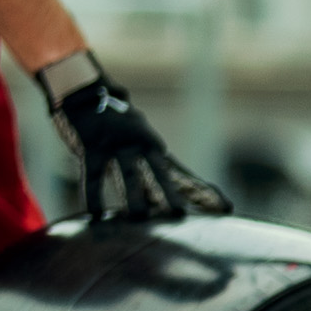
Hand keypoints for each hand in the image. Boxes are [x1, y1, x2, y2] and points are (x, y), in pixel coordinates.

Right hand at [41, 55, 232, 232]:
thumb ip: (146, 166)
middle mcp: (141, 145)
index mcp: (154, 147)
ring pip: (128, 174)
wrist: (85, 93)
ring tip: (139, 217)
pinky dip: (93, 195)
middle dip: (171, 194)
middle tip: (179, 215)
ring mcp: (117, 145)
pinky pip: (93, 175)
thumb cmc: (112, 122)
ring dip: (134, 196)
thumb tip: (156, 199)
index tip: (226, 207)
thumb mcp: (135, 140)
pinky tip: (94, 214)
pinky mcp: (92, 147)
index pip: (182, 174)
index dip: (204, 191)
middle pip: (159, 174)